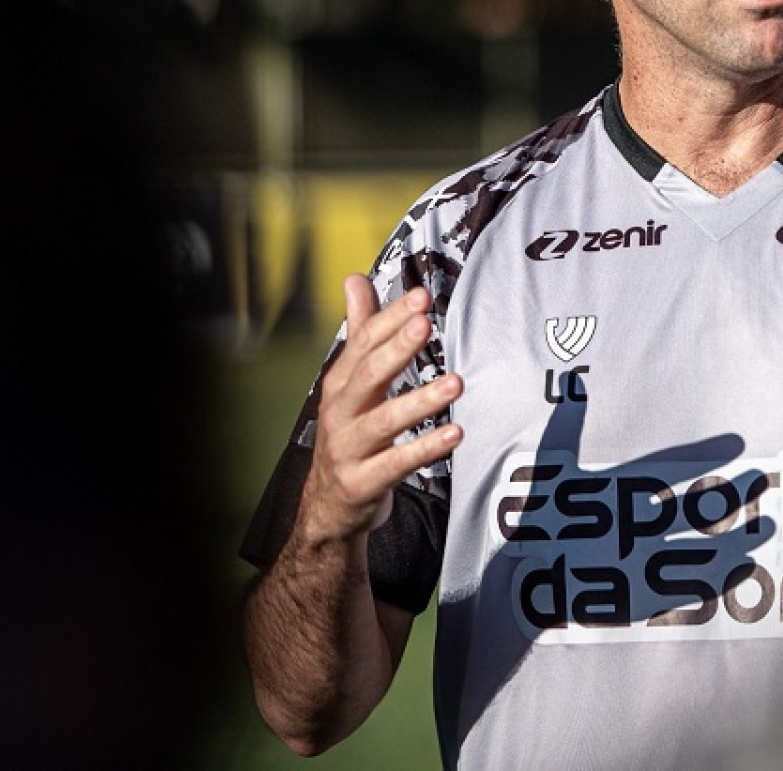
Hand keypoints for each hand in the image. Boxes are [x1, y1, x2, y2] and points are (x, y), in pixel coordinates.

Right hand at [299, 275, 462, 544]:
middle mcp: (340, 412)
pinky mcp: (361, 482)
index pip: (363, 342)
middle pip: (369, 374)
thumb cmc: (350, 433)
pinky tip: (454, 433)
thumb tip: (354, 278)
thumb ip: (360, 331)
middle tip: (426, 325)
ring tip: (455, 383)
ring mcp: (348, 448)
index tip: (420, 295)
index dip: (391, 318)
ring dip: (420, 401)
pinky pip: (396, 464)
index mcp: (340, 383)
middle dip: (398, 348)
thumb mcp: (350, 382)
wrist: (327, 506)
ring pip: (384, 421)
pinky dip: (424, 449)